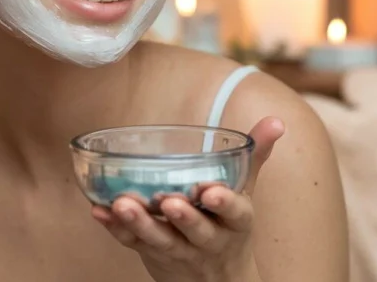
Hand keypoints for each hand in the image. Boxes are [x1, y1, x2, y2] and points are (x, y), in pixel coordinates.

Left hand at [92, 117, 284, 281]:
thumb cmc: (229, 226)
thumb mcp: (245, 193)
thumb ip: (253, 156)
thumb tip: (277, 121)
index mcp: (236, 221)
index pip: (235, 213)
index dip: (224, 203)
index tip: (210, 192)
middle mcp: (210, 239)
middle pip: (197, 230)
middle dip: (183, 217)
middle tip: (168, 201)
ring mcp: (181, 251)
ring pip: (161, 240)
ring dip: (140, 222)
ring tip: (122, 204)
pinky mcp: (154, 255)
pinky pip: (134, 244)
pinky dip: (116, 229)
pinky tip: (99, 211)